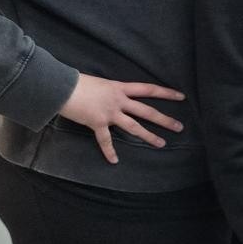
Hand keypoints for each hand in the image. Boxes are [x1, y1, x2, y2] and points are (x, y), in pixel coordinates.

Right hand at [58, 73, 184, 163]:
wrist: (62, 87)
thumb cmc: (78, 82)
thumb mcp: (101, 83)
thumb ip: (111, 91)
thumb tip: (115, 96)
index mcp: (120, 88)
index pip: (148, 89)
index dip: (166, 93)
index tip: (181, 96)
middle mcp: (119, 101)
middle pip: (147, 111)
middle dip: (164, 120)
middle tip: (180, 127)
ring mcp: (109, 113)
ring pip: (134, 127)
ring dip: (149, 136)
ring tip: (162, 144)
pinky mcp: (97, 123)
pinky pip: (105, 140)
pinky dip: (109, 151)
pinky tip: (114, 161)